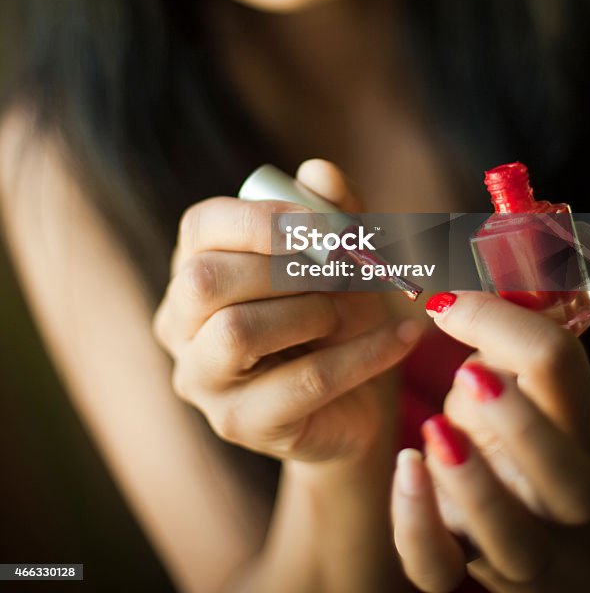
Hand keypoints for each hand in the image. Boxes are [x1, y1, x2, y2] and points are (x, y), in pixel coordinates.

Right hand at [152, 159, 420, 463]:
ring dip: (314, 310)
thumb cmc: (338, 313)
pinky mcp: (240, 424)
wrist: (360, 399)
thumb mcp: (343, 255)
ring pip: (237, 332)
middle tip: (347, 267)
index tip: (324, 224)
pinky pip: (302, 382)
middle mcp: (180, 324)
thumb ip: (333, 210)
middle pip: (206, 280)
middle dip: (286, 266)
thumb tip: (317, 172)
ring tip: (356, 309)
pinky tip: (403, 337)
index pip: (200, 226)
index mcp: (194, 267)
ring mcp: (202, 380)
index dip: (261, 218)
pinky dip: (363, 353)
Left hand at [391, 291, 589, 590]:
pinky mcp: (462, 560)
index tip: (449, 304)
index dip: (509, 329)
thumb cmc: (516, 424)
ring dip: (474, 482)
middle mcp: (559, 495)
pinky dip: (418, 523)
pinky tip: (406, 469)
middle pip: (567, 481)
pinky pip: (440, 565)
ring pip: (511, 537)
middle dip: (524, 427)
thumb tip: (454, 290)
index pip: (562, 375)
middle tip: (472, 375)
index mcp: (578, 428)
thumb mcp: (518, 374)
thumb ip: (502, 330)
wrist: (532, 518)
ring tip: (436, 429)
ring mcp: (515, 540)